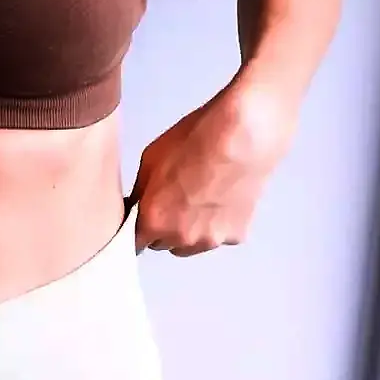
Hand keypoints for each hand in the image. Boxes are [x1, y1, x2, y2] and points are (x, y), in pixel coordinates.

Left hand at [130, 81, 295, 256]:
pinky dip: (221, 223)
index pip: (137, 243)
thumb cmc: (194, 142)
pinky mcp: (237, 235)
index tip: (146, 217)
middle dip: (166, 228)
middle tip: (178, 199)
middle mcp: (181, 239)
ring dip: (193, 229)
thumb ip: (141, 193)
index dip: (141, 228)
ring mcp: (211, 240)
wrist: (241, 135)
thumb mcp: (150, 160)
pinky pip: (221, 235)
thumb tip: (137, 206)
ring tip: (204, 196)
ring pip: (194, 244)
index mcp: (154, 222)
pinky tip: (225, 196)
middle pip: (166, 244)